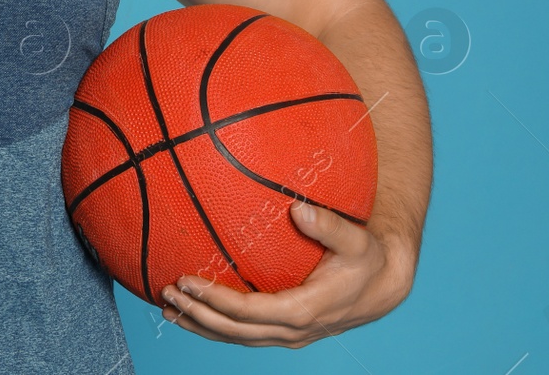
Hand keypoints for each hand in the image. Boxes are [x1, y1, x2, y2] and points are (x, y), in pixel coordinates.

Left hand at [158, 201, 414, 347]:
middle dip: (198, 313)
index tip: (187, 280)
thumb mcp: (355, 240)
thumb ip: (328, 226)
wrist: (380, 287)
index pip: (249, 311)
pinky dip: (215, 327)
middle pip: (235, 330)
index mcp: (305, 310)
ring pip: (236, 338)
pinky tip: (191, 313)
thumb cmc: (364, 259)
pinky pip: (243, 335)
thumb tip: (298, 209)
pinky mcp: (283, 332)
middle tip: (167, 292)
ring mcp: (287, 335)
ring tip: (168, 307)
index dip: (215, 299)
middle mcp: (293, 330)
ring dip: (200, 325)